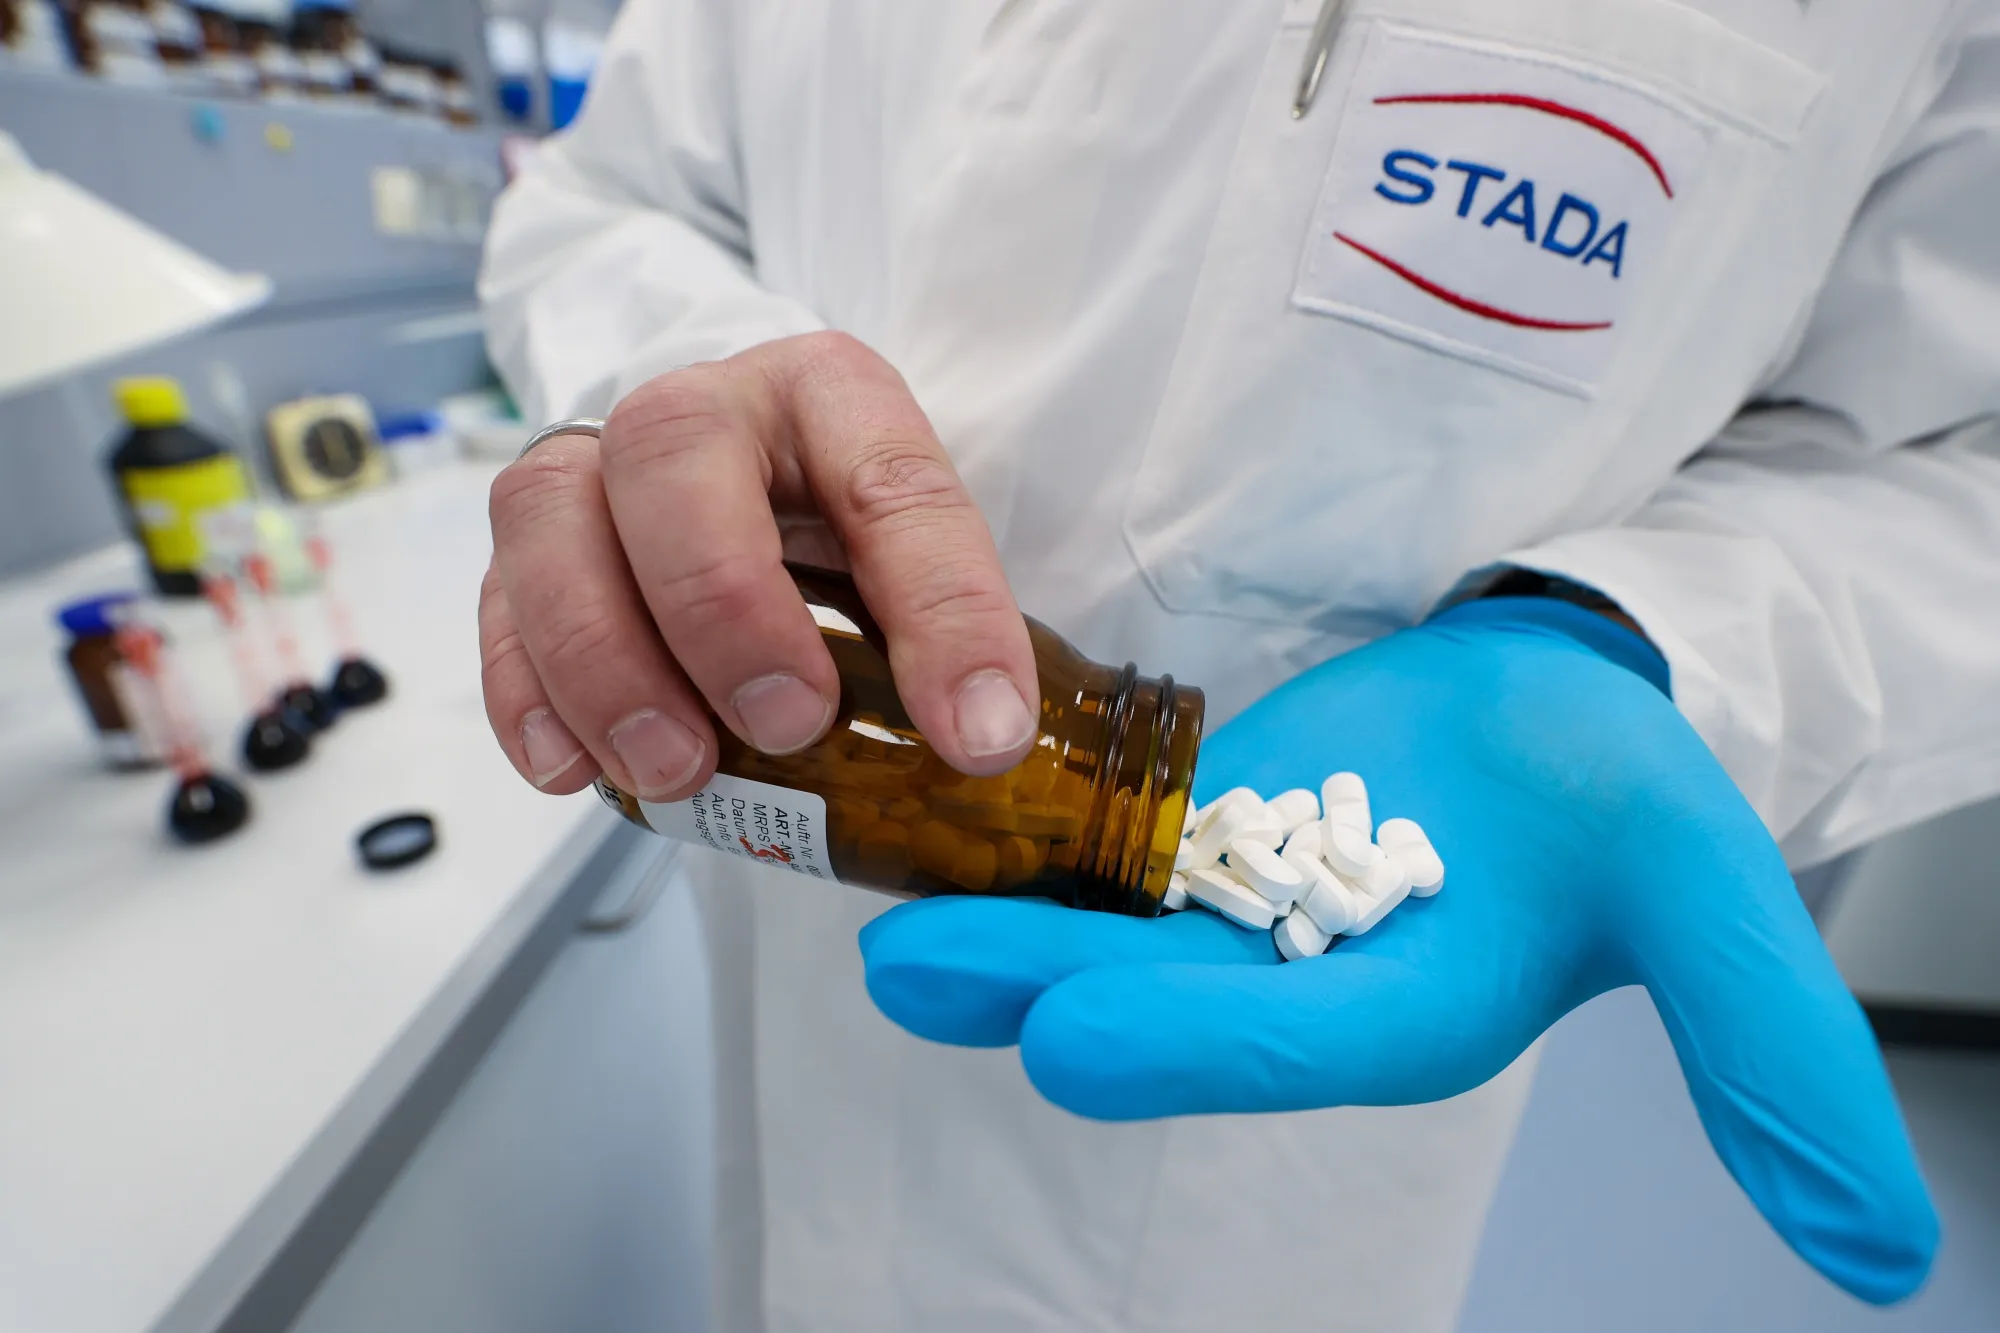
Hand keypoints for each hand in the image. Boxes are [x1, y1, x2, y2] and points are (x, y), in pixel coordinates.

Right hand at [479, 332, 1038, 799]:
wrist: (734, 484)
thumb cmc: (834, 529)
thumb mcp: (911, 556)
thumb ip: (943, 631)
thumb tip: (989, 750)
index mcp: (833, 393)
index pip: (893, 483)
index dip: (945, 613)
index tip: (978, 736)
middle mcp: (704, 404)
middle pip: (673, 452)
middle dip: (724, 602)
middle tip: (786, 725)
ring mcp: (595, 463)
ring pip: (552, 513)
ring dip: (607, 659)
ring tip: (674, 769)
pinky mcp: (526, 541)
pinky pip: (495, 598)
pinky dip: (526, 694)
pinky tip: (572, 770)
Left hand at [858, 596, 1937, 1303]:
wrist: (1561, 704)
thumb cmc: (1628, 798)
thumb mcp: (1713, 906)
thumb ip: (1770, 1061)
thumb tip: (1882, 1261)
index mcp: (1405, 1019)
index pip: (1288, 1046)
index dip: (1186, 1044)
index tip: (1069, 1033)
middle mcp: (1301, 991)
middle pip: (1162, 998)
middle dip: (1043, 990)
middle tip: (912, 972)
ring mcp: (1235, 917)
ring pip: (1109, 930)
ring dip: (999, 927)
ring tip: (884, 925)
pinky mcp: (1195, 842)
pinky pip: (1099, 853)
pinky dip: (1025, 849)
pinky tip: (935, 834)